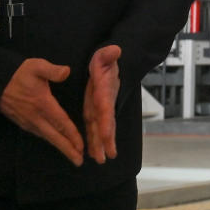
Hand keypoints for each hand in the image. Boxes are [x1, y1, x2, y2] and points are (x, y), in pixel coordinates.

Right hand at [0, 58, 83, 166]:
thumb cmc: (19, 73)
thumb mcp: (37, 66)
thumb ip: (52, 70)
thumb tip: (66, 71)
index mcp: (43, 103)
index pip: (61, 122)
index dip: (72, 135)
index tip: (81, 146)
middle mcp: (36, 116)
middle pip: (55, 136)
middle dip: (67, 149)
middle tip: (79, 161)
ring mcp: (28, 121)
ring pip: (47, 137)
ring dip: (59, 147)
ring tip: (71, 155)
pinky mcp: (21, 122)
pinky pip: (39, 134)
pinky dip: (49, 140)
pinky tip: (55, 142)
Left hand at [83, 44, 121, 164]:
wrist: (113, 65)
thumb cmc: (106, 59)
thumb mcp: (104, 54)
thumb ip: (107, 54)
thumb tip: (115, 50)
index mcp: (105, 90)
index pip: (106, 107)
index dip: (106, 121)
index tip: (105, 134)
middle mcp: (104, 102)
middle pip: (106, 123)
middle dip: (106, 139)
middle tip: (106, 156)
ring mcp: (100, 108)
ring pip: (101, 128)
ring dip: (101, 144)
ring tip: (101, 159)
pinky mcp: (94, 110)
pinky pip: (94, 127)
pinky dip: (95, 139)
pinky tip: (94, 152)